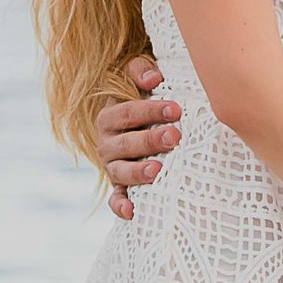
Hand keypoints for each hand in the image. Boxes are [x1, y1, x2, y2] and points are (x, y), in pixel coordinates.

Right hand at [96, 56, 179, 220]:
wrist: (136, 126)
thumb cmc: (143, 100)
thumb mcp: (138, 80)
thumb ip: (141, 71)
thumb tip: (152, 79)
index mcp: (110, 117)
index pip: (126, 113)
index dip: (149, 110)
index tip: (175, 109)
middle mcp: (107, 143)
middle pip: (126, 143)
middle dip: (150, 140)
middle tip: (175, 136)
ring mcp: (112, 167)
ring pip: (120, 172)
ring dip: (138, 172)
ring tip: (158, 170)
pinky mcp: (119, 186)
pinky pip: (116, 199)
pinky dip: (121, 206)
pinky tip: (132, 212)